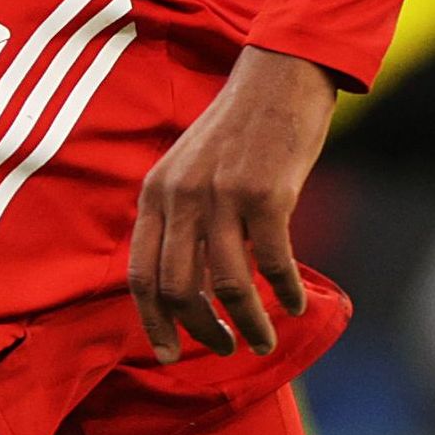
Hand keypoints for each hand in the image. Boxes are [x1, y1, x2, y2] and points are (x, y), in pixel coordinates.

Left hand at [129, 46, 338, 360]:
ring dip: (248, 324)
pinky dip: (284, 292)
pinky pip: (274, 261)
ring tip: (262, 341)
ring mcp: (222, 197)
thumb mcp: (185, 171)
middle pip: (179, 289)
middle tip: (224, 349)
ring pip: (228, 285)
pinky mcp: (267, 195)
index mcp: (154, 196)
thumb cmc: (236, 133)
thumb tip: (182, 283)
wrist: (277, 80)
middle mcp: (180, 199)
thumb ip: (176, 218)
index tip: (168, 354)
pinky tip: (294, 306)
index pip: (140, 275)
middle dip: (200, 331)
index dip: (152, 322)